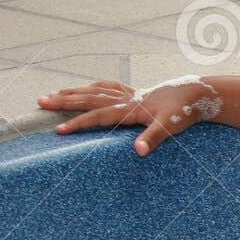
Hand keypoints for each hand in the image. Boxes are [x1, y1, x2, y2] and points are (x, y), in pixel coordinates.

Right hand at [37, 77, 220, 156]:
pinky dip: (97, 87)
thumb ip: (153, 138)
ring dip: (75, 92)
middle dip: (64, 101)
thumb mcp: (170, 127)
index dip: (77, 123)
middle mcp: (127, 99)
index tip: (57, 130)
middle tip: (40, 101)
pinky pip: (111, 88)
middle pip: (89, 98)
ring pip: (96, 91)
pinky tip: (91, 89)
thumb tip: (138, 151)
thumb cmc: (185, 111)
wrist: (200, 93)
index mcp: (130, 109)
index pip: (97, 116)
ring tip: (55, 94)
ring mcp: (131, 94)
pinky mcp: (139, 93)